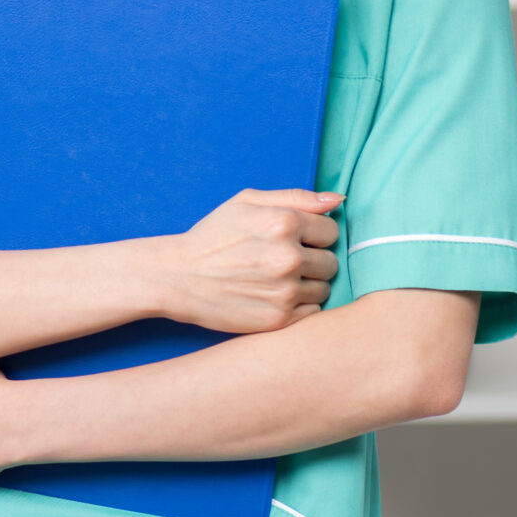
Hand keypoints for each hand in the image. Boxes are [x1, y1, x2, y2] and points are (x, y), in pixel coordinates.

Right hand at [154, 188, 342, 334]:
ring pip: (325, 289)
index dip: (314, 235)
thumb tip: (337, 200)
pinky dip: (299, 306)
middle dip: (313, 261)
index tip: (294, 240)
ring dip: (308, 285)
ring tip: (278, 281)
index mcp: (284, 222)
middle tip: (283, 262)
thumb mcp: (247, 202)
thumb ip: (296, 197)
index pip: (331, 230)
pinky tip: (275, 297)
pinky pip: (313, 312)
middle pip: (331, 262)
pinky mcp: (279, 319)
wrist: (178, 277)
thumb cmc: (213, 236)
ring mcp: (285, 291)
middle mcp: (288, 257)